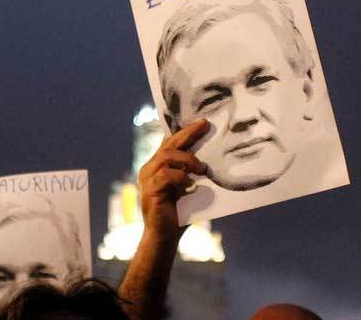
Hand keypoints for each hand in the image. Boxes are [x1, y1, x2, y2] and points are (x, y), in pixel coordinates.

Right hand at [137, 118, 209, 241]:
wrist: (164, 238)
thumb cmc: (178, 215)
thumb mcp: (188, 189)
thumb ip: (192, 174)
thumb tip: (213, 160)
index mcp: (157, 166)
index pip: (170, 142)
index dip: (185, 131)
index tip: (203, 122)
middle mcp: (150, 169)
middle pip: (168, 144)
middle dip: (188, 133)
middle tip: (204, 126)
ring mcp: (147, 179)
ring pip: (166, 156)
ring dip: (187, 159)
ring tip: (202, 168)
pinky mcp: (150, 190)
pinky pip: (165, 175)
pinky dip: (180, 177)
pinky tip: (191, 185)